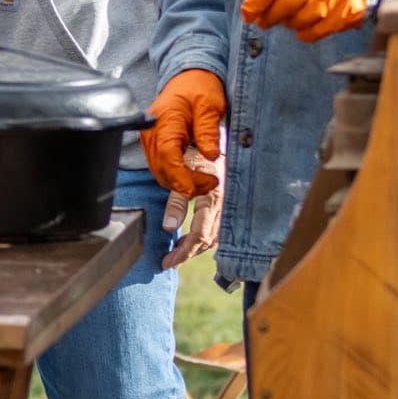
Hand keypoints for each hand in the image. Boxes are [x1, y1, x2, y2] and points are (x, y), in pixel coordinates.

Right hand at [145, 69, 224, 196]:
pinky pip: (162, 168)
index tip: (194, 188)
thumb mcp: (210, 104)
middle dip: (186, 183)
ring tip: (206, 181)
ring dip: (182, 182)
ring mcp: (150, 140)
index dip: (180, 176)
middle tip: (212, 182)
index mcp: (165, 120)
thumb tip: (211, 155)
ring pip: (160, 173)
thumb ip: (208, 130)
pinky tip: (194, 176)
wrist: (186, 78)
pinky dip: (177, 177)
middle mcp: (152, 132)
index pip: (167, 154)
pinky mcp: (154, 146)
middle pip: (162, 169)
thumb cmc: (197, 87)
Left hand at [160, 146, 223, 269]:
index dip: (184, 252)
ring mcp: (229, 203)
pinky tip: (193, 233)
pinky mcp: (229, 200)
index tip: (167, 262)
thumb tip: (169, 227)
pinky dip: (205, 234)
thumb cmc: (202, 149)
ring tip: (179, 249)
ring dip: (196, 245)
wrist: (220, 136)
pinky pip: (219, 225)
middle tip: (169, 261)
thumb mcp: (185, 172)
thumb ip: (177, 200)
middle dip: (188, 253)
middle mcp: (225, 205)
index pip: (199, 236)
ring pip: (215, 235)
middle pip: (208, 240)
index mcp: (214, 199)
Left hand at [241, 0, 369, 40]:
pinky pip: (317, 32)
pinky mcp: (350, 10)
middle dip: (269, 17)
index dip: (256, 2)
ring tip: (290, 15)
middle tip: (264, 19)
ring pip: (301, 22)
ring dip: (289, 23)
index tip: (247, 14)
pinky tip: (305, 22)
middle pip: (286, 6)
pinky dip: (305, 32)